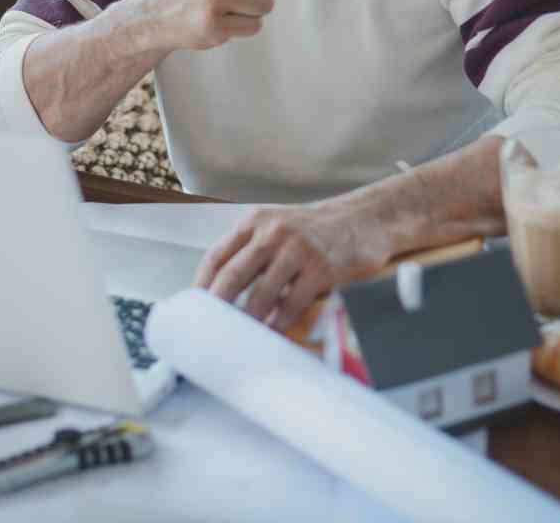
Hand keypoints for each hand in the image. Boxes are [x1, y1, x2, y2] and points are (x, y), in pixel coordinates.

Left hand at [193, 202, 394, 331]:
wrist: (366, 218)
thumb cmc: (316, 230)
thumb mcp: (278, 227)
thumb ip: (252, 251)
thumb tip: (224, 293)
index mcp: (255, 221)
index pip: (217, 255)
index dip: (201, 286)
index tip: (194, 310)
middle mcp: (272, 231)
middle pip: (232, 275)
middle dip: (216, 307)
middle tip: (206, 332)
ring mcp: (297, 249)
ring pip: (261, 293)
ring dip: (247, 321)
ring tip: (237, 341)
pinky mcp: (321, 268)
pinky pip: (292, 304)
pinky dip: (279, 323)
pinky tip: (272, 334)